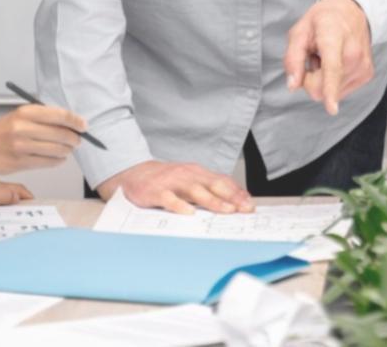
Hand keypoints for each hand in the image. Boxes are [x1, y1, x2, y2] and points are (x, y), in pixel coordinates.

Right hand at [0, 103, 86, 174]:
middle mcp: (24, 128)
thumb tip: (71, 125)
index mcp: (26, 112)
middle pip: (61, 134)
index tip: (84, 126)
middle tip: (77, 140)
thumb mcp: (22, 115)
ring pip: (56, 150)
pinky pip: (47, 162)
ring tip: (67, 149)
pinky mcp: (19, 162)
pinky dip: (57, 161)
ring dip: (67, 151)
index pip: (60, 115)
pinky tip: (58, 158)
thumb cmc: (2, 130)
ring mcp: (21, 146)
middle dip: (74, 138)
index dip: (76, 121)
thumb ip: (44, 118)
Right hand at [96, 160, 253, 215]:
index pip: (222, 182)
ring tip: (226, 210)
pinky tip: (189, 214)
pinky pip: (170, 199)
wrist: (136, 173)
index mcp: (199, 173)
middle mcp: (188, 175)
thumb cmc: (168, 180)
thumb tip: (235, 201)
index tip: (250, 204)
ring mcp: (173, 182)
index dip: (237, 193)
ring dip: (212, 201)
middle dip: (231, 197)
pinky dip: (180, 206)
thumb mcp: (191, 180)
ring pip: (196, 191)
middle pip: (213, 185)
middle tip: (244, 209)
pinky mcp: (157, 191)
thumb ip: (210, 189)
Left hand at [284, 0, 373, 115]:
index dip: (330, 90)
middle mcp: (353, 53)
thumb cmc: (326, 19)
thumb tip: (293, 85)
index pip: (332, 68)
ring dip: (324, 79)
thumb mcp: (300, 30)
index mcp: (334, 37)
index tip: (332, 109)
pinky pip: (341, 90)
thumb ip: (293, 58)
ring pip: (332, 92)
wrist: (353, 11)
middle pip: (323, 87)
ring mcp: (362, 66)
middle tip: (314, 58)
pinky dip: (334, 80)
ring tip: (327, 58)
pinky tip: (337, 62)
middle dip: (311, 79)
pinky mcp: (367, 75)